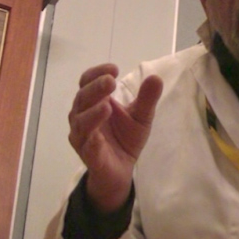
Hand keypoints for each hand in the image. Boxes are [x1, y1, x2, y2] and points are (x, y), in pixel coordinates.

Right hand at [68, 63, 162, 212]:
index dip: (97, 73)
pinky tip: (99, 133)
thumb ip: (147, 98)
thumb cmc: (126, 139)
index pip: (87, 82)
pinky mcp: (88, 155)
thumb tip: (156, 77)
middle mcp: (82, 116)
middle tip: (111, 81)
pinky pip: (87, 145)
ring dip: (93, 112)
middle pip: (82, 98)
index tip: (114, 68)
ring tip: (107, 105)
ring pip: (82, 121)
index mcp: (93, 102)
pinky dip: (92, 138)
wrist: (121, 170)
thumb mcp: (141, 116)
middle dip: (95, 88)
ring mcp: (82, 136)